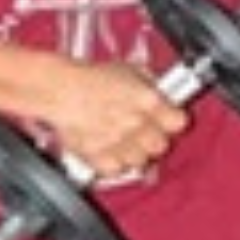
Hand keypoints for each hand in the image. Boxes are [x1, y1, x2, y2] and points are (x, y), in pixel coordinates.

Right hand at [36, 62, 186, 181]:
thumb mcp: (129, 70)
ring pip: (140, 161)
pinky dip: (114, 165)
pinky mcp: (97, 157)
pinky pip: (115, 170)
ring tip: (126, 143)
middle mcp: (136, 124)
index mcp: (148, 101)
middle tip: (146, 133)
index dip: (174, 121)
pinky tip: (110, 152)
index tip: (168, 120)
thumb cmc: (89, 78)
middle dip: (155, 139)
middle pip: (161, 146)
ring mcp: (118, 143)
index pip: (180, 123)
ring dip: (135, 153)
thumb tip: (160, 90)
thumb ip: (150, 84)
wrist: (59, 90)